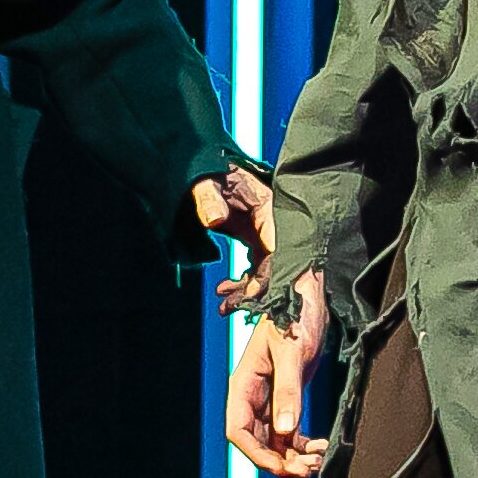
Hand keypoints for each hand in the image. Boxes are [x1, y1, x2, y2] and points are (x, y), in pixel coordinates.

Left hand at [192, 167, 277, 298]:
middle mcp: (271, 219)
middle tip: (238, 304)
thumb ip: (208, 200)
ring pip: (267, 266)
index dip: (271, 266)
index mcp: (267, 203)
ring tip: (226, 305)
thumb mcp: (204, 184)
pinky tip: (224, 292)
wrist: (199, 172)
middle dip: (260, 285)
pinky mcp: (256, 238)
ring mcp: (264, 230)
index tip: (257, 290)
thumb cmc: (204, 175)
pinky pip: (257, 266)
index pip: (278, 240)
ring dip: (249, 289)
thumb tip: (215, 218)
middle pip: (276, 258)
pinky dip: (244, 282)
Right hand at [224, 271, 332, 477]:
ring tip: (319, 460)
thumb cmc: (295, 315)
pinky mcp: (286, 396)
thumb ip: (288, 392)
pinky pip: (290, 431)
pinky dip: (303, 443)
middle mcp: (252, 395)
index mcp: (243, 383)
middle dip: (280, 460)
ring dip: (294, 455)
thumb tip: (287, 432)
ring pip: (275, 440)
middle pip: (256, 441)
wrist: (307, 294)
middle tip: (309, 469)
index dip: (257, 454)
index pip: (238, 430)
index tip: (282, 466)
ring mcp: (269, 397)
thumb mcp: (292, 352)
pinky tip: (321, 446)